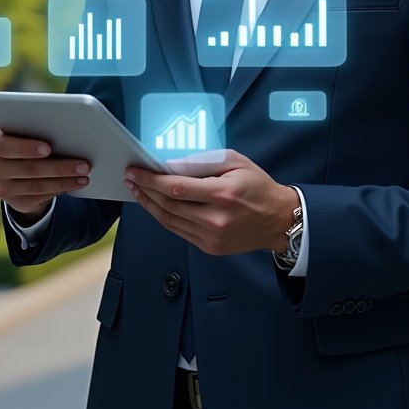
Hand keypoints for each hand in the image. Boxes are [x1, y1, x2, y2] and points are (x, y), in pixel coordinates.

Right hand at [0, 126, 90, 220]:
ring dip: (65, 179)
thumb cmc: (28, 136)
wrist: (19, 164)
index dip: (26, 148)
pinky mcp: (15, 202)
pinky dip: (62, 188)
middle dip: (58, 166)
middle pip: (27, 168)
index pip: (3, 146)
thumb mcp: (27, 128)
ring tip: (85, 173)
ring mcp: (1, 187)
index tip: (48, 147)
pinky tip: (77, 182)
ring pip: (37, 185)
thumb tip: (69, 127)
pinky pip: (40, 197)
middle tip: (83, 163)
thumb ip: (37, 125)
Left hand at [123, 149, 298, 256]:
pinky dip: (164, 218)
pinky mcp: (209, 247)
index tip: (135, 171)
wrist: (278, 220)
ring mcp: (211, 236)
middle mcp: (215, 218)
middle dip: (145, 190)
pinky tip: (156, 206)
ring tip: (137, 191)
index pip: (176, 187)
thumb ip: (203, 161)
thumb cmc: (257, 186)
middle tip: (130, 178)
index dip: (151, 179)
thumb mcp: (236, 161)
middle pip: (168, 205)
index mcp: (222, 193)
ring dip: (149, 205)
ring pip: (169, 221)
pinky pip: (179, 231)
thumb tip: (172, 164)